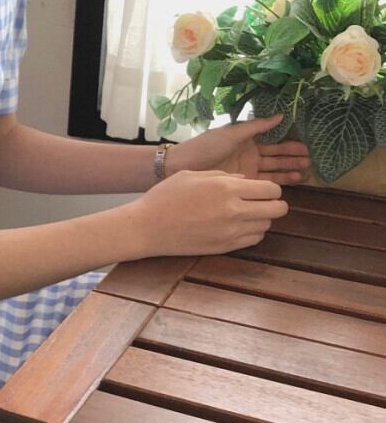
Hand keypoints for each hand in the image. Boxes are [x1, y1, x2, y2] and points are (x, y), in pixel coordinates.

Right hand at [128, 169, 288, 257]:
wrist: (146, 227)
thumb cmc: (165, 197)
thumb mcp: (192, 175)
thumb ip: (223, 175)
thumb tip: (244, 180)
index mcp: (226, 187)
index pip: (271, 189)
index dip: (272, 188)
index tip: (263, 189)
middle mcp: (233, 210)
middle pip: (277, 209)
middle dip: (274, 204)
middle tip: (262, 202)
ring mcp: (230, 232)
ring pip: (266, 225)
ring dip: (261, 219)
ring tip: (245, 214)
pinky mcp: (224, 247)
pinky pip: (253, 240)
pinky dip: (251, 232)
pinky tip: (236, 227)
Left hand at [165, 114, 309, 183]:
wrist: (182, 166)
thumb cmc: (206, 146)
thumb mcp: (232, 133)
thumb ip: (256, 126)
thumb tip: (281, 115)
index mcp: (247, 139)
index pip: (273, 139)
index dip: (289, 142)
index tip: (307, 144)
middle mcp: (249, 154)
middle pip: (276, 155)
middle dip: (293, 157)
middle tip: (311, 159)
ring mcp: (247, 169)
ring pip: (273, 169)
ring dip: (289, 170)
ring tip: (306, 171)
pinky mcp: (243, 183)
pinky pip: (264, 182)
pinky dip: (279, 182)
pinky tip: (292, 182)